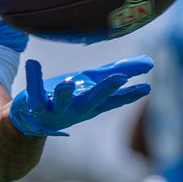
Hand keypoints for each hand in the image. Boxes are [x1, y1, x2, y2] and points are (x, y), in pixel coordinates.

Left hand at [9, 56, 153, 137]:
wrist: (33, 119)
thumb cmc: (69, 97)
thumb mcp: (94, 82)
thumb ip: (120, 70)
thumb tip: (149, 61)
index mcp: (93, 104)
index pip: (114, 100)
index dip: (129, 95)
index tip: (146, 88)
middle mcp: (77, 108)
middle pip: (92, 101)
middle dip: (105, 91)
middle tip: (118, 78)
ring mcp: (56, 109)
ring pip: (62, 102)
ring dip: (65, 93)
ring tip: (67, 83)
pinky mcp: (36, 105)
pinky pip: (34, 92)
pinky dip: (33, 78)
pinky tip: (33, 63)